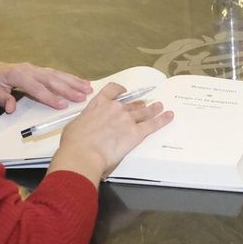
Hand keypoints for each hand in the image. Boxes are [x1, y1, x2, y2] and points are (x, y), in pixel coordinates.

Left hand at [0, 58, 92, 113]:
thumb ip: (2, 99)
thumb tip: (11, 108)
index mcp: (18, 75)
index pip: (37, 88)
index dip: (50, 97)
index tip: (63, 105)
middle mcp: (30, 69)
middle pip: (52, 79)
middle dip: (69, 88)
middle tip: (84, 96)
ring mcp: (35, 68)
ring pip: (57, 74)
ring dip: (73, 81)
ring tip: (88, 88)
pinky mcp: (38, 70)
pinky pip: (56, 73)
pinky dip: (69, 77)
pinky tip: (79, 81)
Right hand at [51, 84, 173, 181]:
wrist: (83, 153)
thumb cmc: (74, 143)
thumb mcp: (75, 125)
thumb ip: (86, 121)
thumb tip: (86, 125)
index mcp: (98, 104)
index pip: (112, 90)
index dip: (120, 90)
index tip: (124, 92)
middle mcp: (115, 108)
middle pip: (131, 104)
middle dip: (138, 105)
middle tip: (144, 105)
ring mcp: (127, 119)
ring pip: (144, 112)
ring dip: (153, 109)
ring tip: (159, 106)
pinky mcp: (136, 132)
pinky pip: (153, 124)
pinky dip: (162, 119)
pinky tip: (168, 116)